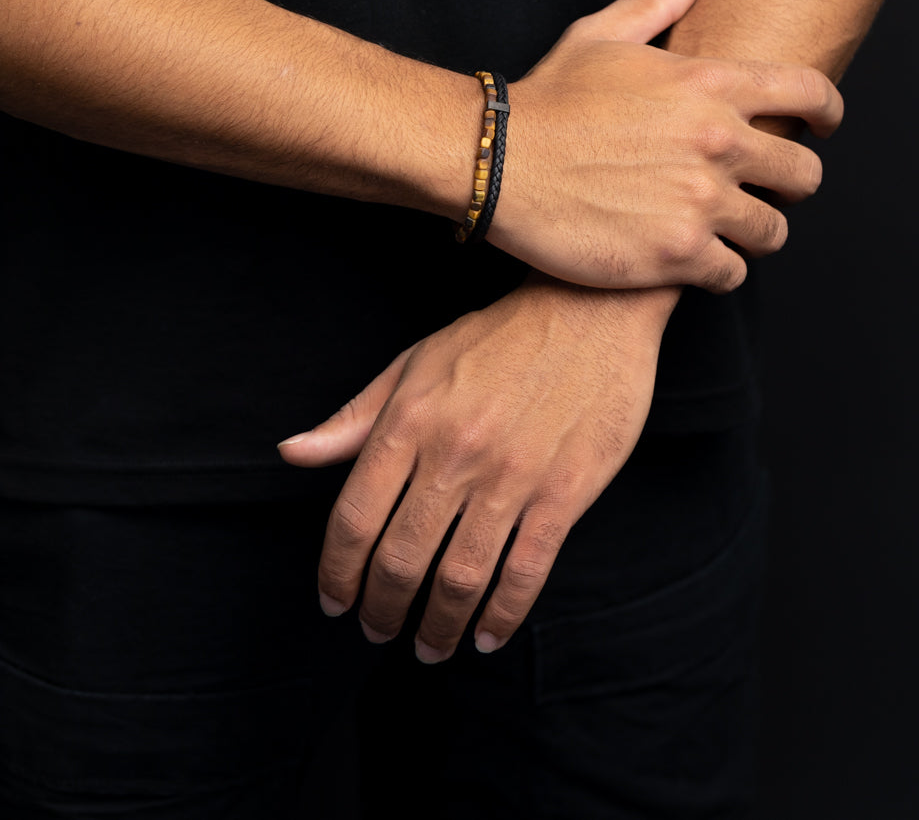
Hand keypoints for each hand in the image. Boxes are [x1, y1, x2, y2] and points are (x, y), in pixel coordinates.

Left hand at [278, 278, 677, 660]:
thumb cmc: (497, 338)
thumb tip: (291, 453)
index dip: (337, 571)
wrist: (588, 312)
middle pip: (401, 558)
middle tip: (379, 631)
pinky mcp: (564, 493)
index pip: (354, 517)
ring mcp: (511, 477)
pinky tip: (487, 634)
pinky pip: (525, 572)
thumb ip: (353, 417)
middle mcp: (454, 454)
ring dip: (439, 626)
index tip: (335, 600)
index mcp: (410, 421)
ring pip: (460, 577)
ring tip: (430, 645)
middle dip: (382, 609)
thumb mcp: (414, 363)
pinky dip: (502, 616)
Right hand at [491, 0, 842, 290]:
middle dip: (790, 182)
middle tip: (763, 189)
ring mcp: (700, 203)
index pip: (810, 94)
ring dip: (754, 232)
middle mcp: (718, 143)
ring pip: (773, 231)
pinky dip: (719, 270)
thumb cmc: (548, 99)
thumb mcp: (602, 35)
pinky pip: (733, 274)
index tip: (823, 128)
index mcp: (710, 85)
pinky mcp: (677, 254)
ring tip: (724, 230)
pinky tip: (694, 259)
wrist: (500, 164)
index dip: (828, 113)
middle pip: (805, 173)